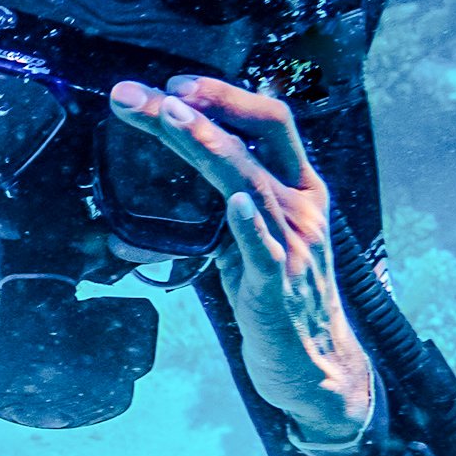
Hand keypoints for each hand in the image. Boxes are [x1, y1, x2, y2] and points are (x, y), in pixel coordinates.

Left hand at [107, 75, 379, 455]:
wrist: (313, 368)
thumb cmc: (276, 300)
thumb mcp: (245, 246)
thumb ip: (213, 218)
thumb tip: (142, 212)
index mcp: (296, 190)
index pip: (268, 124)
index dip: (226, 98)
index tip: (174, 87)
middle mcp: (301, 208)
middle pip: (252, 142)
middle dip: (200, 111)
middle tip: (146, 97)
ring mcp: (294, 245)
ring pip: (250, 183)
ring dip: (207, 146)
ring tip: (170, 119)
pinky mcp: (279, 286)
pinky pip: (263, 250)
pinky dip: (248, 224)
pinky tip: (234, 203)